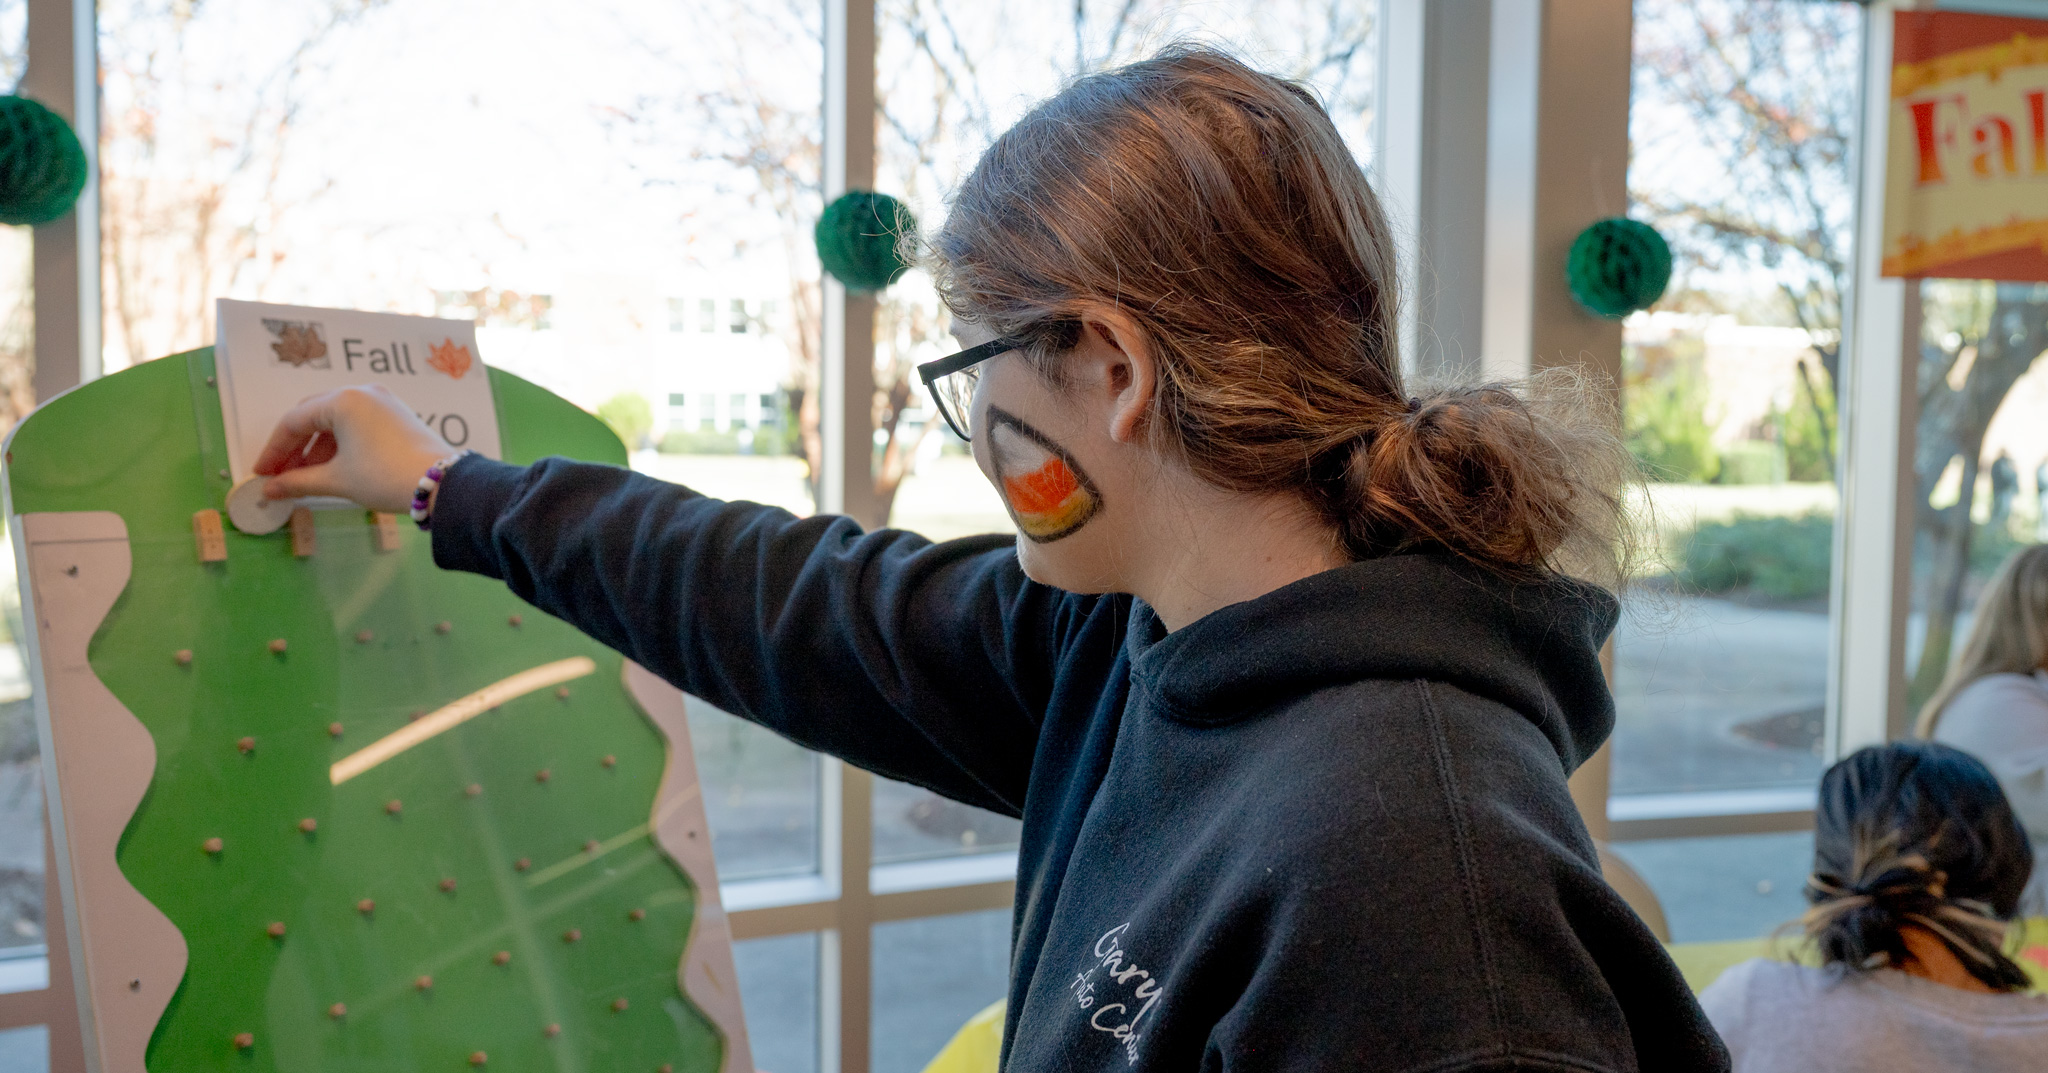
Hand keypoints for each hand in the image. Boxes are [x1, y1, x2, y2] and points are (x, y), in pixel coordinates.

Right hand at [251, 385, 453, 512]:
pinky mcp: (396, 414)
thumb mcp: (338, 480)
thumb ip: (299, 481)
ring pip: (336, 421)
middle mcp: (362, 393)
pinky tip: (333, 468)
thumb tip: (271, 489)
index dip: (274, 450)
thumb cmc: (385, 477)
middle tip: (280, 475)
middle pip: (313, 416)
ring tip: (306, 478)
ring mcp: (382, 401)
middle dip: (294, 448)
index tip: (263, 474)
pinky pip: (357, 424)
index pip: (294, 421)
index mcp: (343, 400)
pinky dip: (340, 444)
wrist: (442, 484)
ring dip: (317, 449)